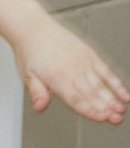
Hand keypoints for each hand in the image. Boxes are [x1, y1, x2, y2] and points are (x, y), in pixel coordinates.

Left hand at [0, 0, 128, 124]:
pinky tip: (124, 94)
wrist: (34, 27)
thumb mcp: (27, 74)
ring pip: (100, 84)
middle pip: (91, 93)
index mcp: (56, 76)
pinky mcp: (90, 56)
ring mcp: (83, 62)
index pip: (75, 98)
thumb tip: (39, 107)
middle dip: (105, 108)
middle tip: (116, 120)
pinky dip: (116, 83)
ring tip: (120, 111)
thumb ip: (37, 92)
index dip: (89, 110)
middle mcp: (72, 69)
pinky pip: (106, 71)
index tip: (101, 118)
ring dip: (112, 99)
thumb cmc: (30, 50)